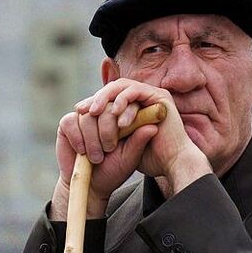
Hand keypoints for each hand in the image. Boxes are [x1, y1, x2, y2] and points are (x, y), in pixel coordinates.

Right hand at [51, 102, 157, 219]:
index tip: (125, 127)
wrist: (90, 185)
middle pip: (105, 107)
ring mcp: (84, 117)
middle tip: (109, 149)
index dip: (124, 111)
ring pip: (88, 116)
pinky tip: (82, 151)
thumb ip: (139, 141)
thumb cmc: (113, 171)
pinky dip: (77, 137)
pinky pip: (70, 121)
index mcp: (121, 117)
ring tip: (96, 157)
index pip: (124, 104)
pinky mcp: (67, 124)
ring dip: (92, 139)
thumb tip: (153, 126)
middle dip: (107, 129)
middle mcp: (102, 113)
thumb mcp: (129, 157)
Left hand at [76, 79, 211, 192]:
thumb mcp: (123, 144)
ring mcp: (153, 95)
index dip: (94, 102)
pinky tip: (115, 115)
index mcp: (135, 106)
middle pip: (114, 87)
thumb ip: (111, 131)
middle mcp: (145, 97)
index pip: (111, 96)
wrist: (172, 166)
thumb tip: (88, 125)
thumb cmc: (149, 159)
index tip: (79, 111)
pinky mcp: (160, 97)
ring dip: (106, 98)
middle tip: (83, 110)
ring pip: (123, 86)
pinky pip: (136, 91)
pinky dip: (123, 100)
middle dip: (97, 98)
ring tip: (95, 113)